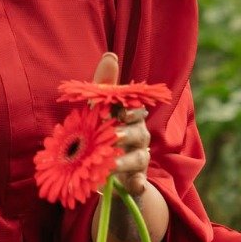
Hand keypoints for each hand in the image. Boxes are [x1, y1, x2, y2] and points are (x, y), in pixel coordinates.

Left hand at [92, 52, 150, 197]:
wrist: (106, 169)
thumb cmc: (103, 132)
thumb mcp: (100, 110)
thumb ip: (104, 85)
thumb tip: (110, 55)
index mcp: (131, 118)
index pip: (136, 111)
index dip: (130, 111)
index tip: (120, 113)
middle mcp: (140, 137)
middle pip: (139, 133)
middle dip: (127, 134)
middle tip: (114, 137)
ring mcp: (139, 159)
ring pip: (138, 158)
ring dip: (125, 161)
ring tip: (111, 165)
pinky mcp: (137, 180)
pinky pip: (141, 183)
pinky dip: (138, 185)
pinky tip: (133, 186)